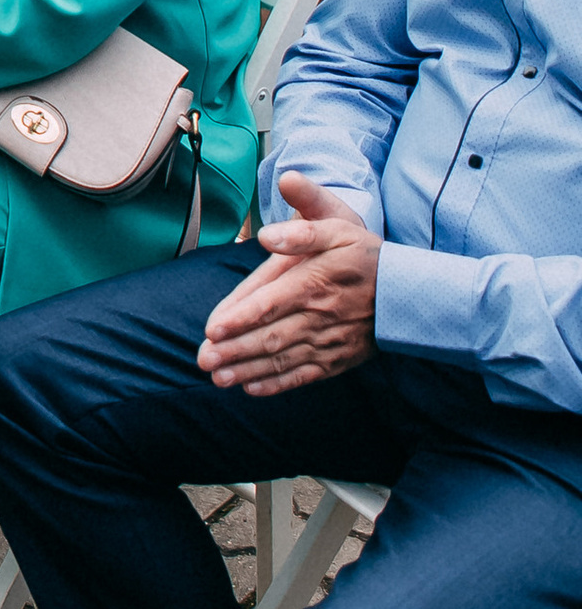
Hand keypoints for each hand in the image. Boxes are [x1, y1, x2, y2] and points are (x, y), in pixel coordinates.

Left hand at [199, 173, 381, 392]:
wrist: (405, 289)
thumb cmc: (360, 251)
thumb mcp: (335, 222)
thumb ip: (303, 219)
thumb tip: (267, 232)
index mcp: (314, 279)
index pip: (271, 302)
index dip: (241, 317)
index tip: (212, 329)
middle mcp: (320, 314)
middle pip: (271, 335)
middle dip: (235, 350)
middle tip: (203, 360)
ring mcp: (329, 340)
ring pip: (283, 358)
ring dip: (248, 369)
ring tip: (219, 377)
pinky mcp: (337, 358)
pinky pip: (305, 374)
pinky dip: (278, 384)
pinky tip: (252, 388)